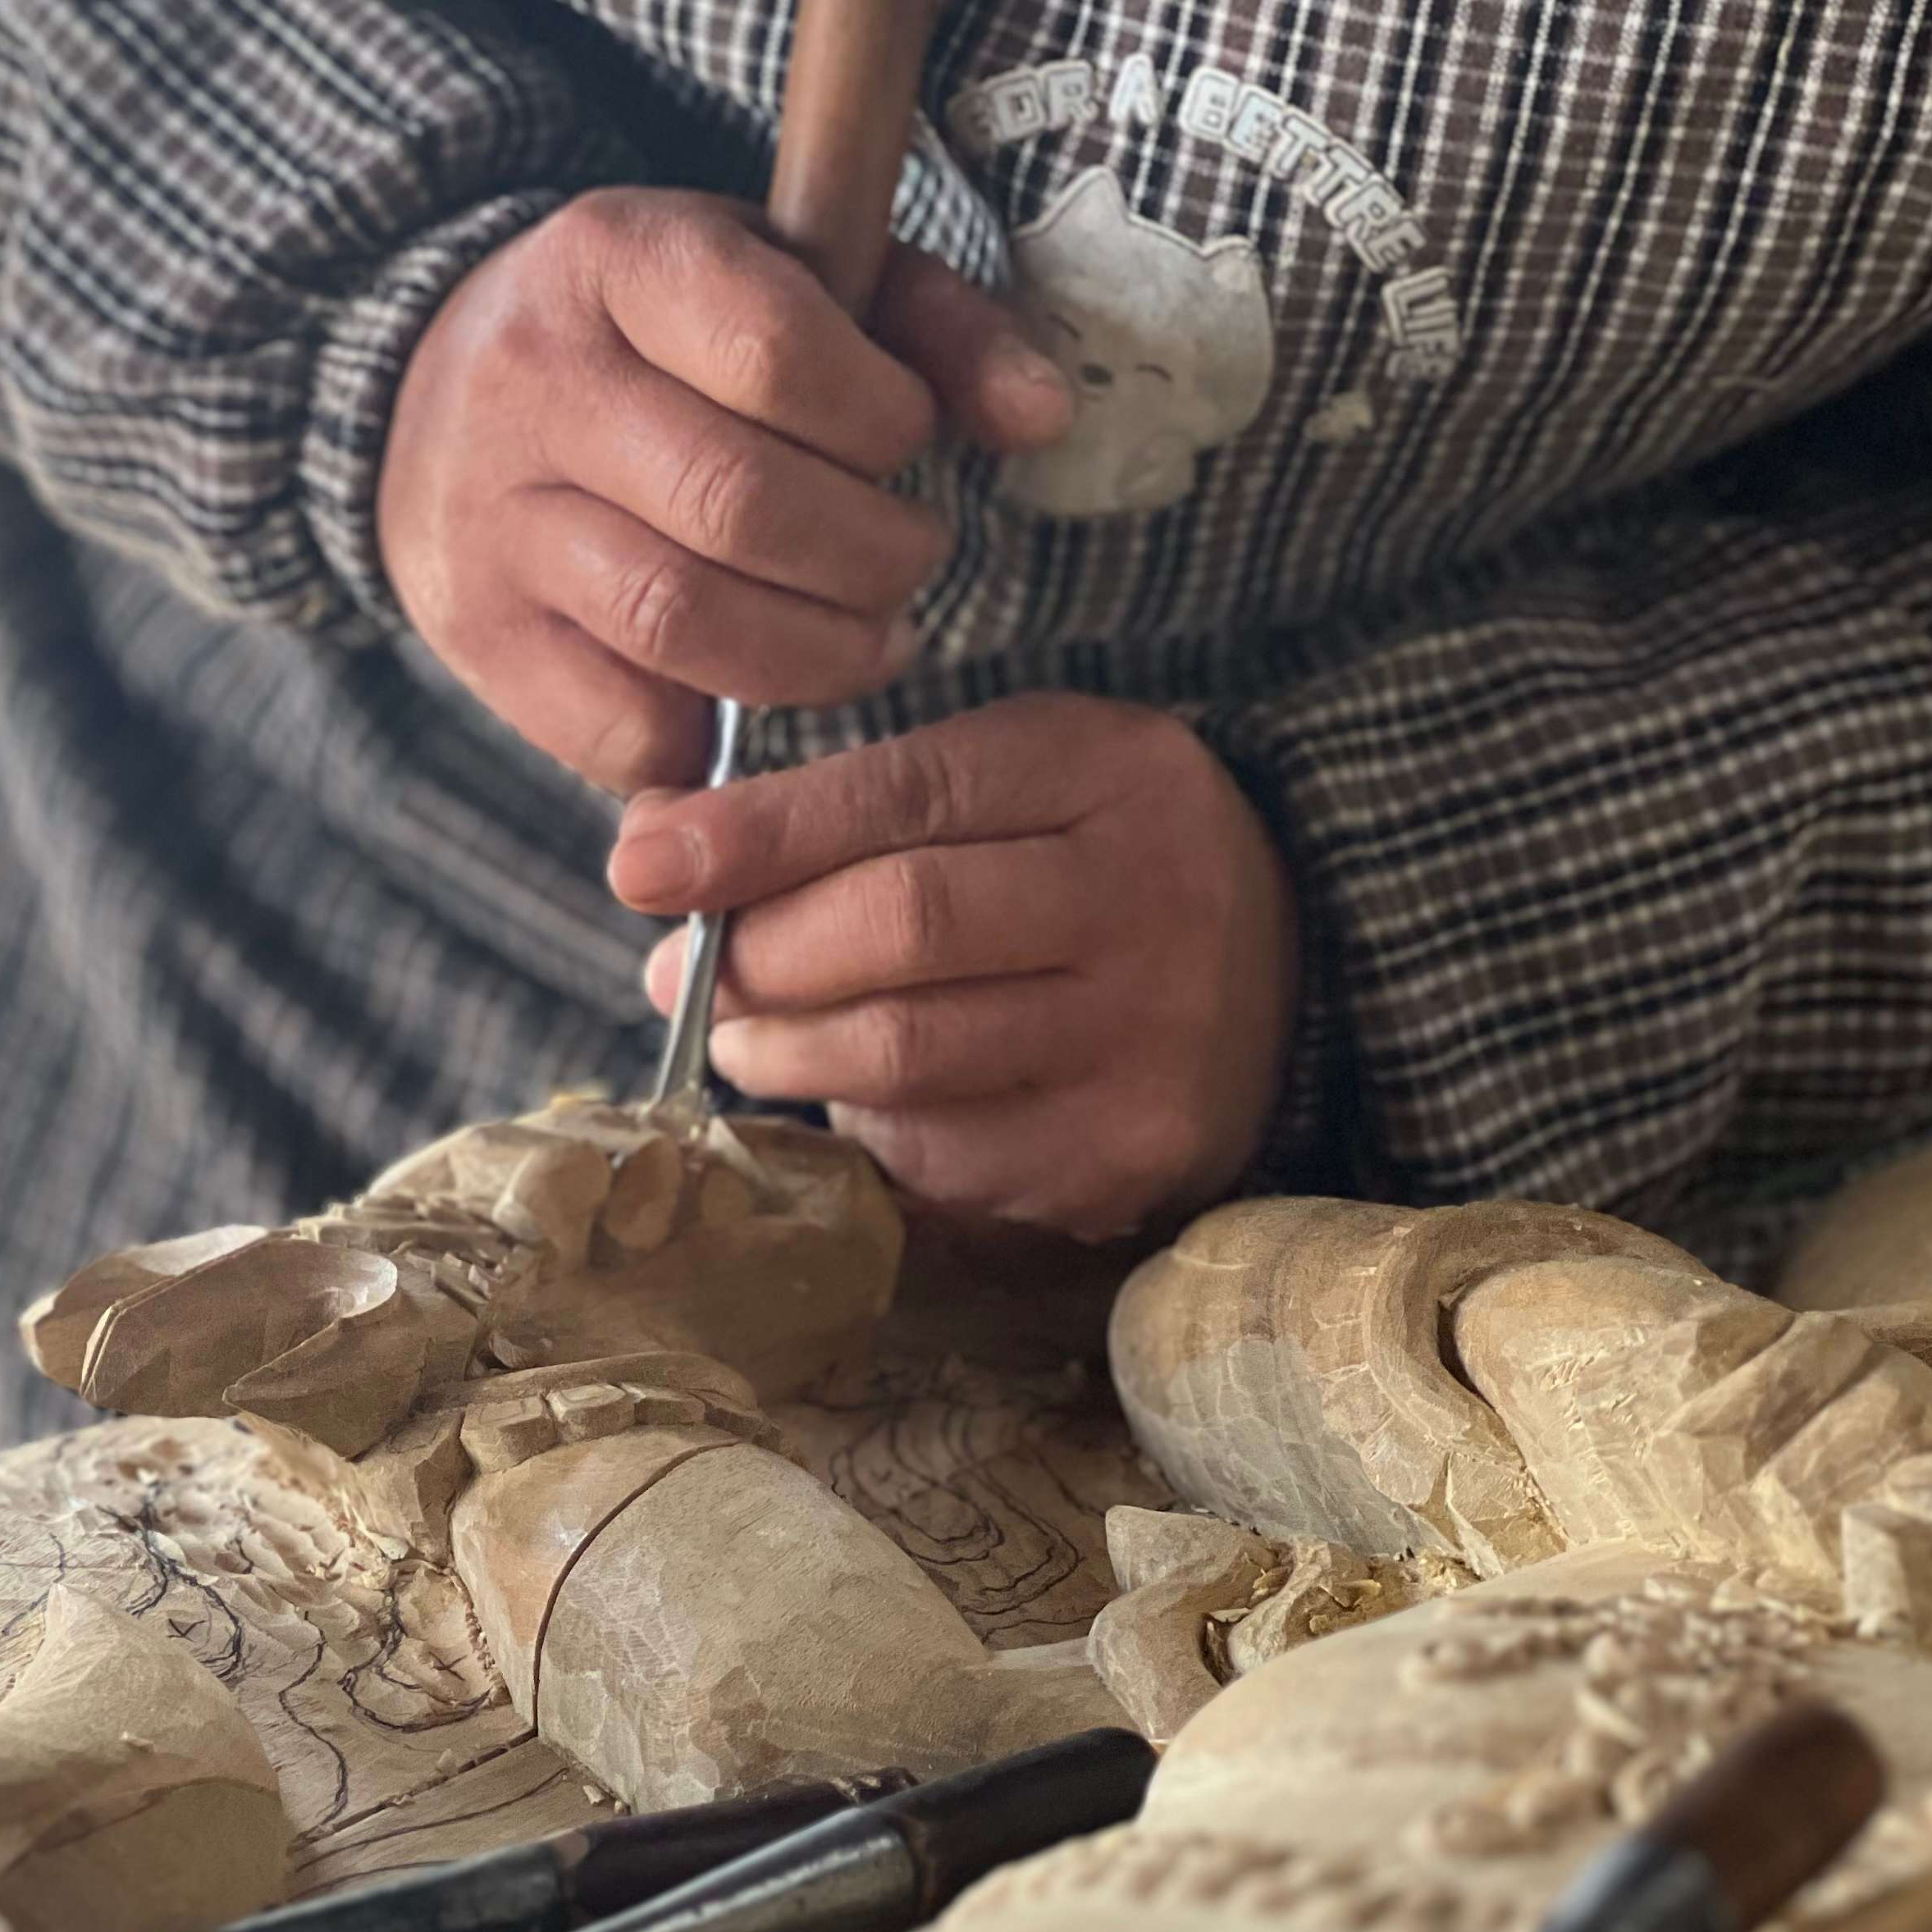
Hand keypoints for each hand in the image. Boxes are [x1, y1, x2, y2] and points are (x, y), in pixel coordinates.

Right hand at [375, 187, 1072, 793]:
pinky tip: (750, 693)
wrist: (436, 397)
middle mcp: (535, 383)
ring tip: (864, 643)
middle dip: (869, 557)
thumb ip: (930, 328)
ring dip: (812, 657)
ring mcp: (489, 516)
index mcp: (619, 258)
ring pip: (679, 621)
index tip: (905, 441)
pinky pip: (616, 722)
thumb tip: (1045, 417)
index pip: (779, 355)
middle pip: (738, 503)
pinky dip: (709, 733)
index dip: (882, 420)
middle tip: (906, 565)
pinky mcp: (475, 633)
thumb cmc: (663, 340)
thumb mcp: (788, 278)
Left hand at [609, 693, 1301, 1239]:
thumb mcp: (1002, 780)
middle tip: (688, 974)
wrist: (1289, 975)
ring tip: (748, 1037)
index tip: (642, 866)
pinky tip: (860, 1096)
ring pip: (903, 1055)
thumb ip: (842, 804)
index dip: (756, 836)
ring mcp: (1146, 1044)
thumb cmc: (1089, 859)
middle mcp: (1147, 901)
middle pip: (898, 927)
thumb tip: (654, 853)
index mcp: (1111, 773)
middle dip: (757, 956)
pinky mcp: (1120, 1159)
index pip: (905, 794)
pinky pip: (938, 1153)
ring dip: (781, 1051)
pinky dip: (864, 1126)